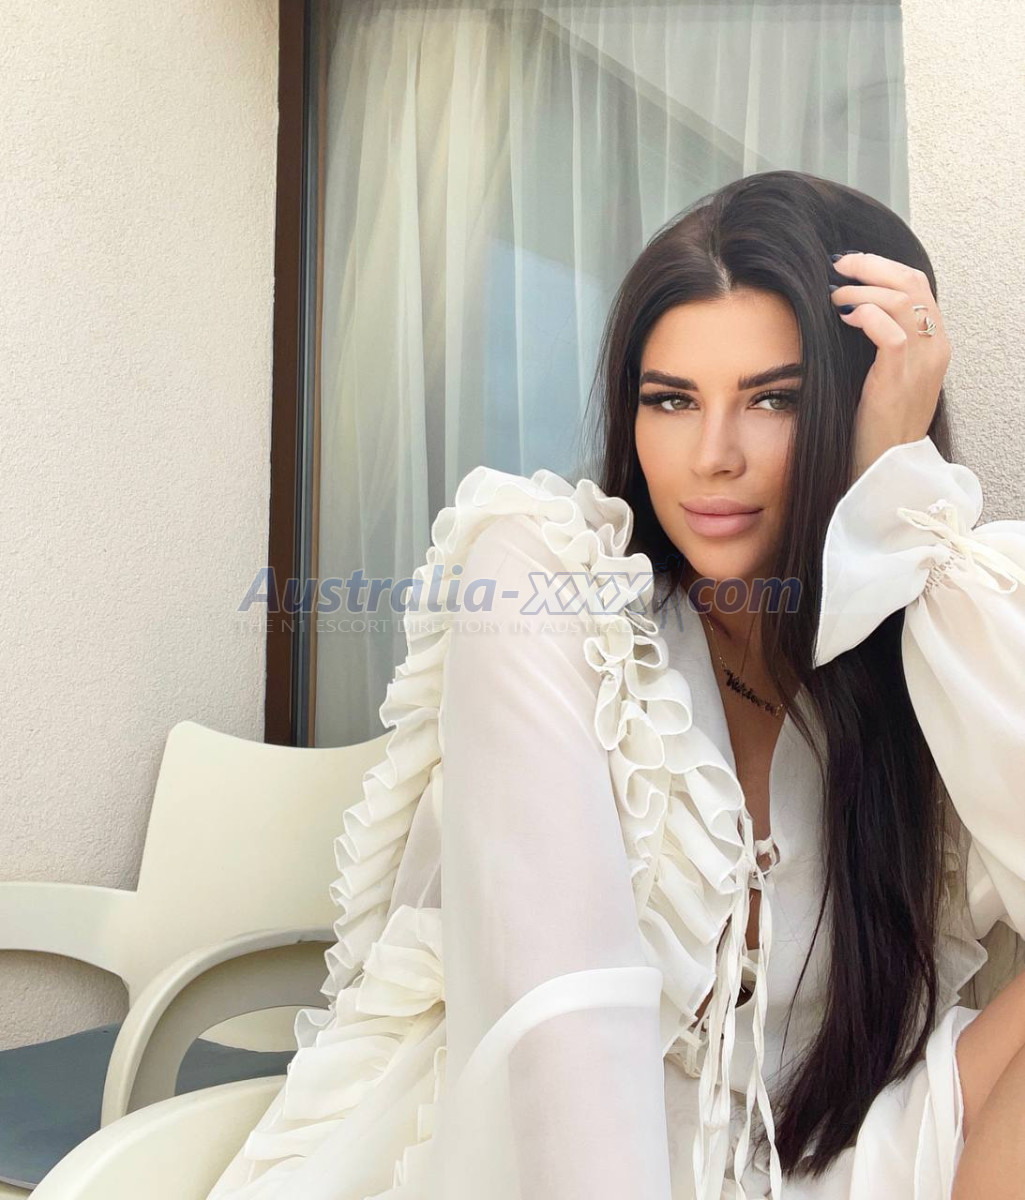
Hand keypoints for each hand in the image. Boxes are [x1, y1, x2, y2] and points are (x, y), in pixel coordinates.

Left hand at [830, 251, 950, 483]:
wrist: (886, 464)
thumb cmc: (879, 421)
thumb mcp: (888, 373)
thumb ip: (883, 340)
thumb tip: (854, 307)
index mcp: (935, 343)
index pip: (918, 285)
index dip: (885, 267)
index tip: (852, 263)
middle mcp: (935, 348)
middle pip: (912, 283)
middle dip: (872, 266)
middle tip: (839, 265)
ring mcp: (921, 363)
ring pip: (901, 300)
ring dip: (862, 290)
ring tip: (836, 295)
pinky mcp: (898, 379)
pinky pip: (890, 333)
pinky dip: (866, 316)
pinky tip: (845, 317)